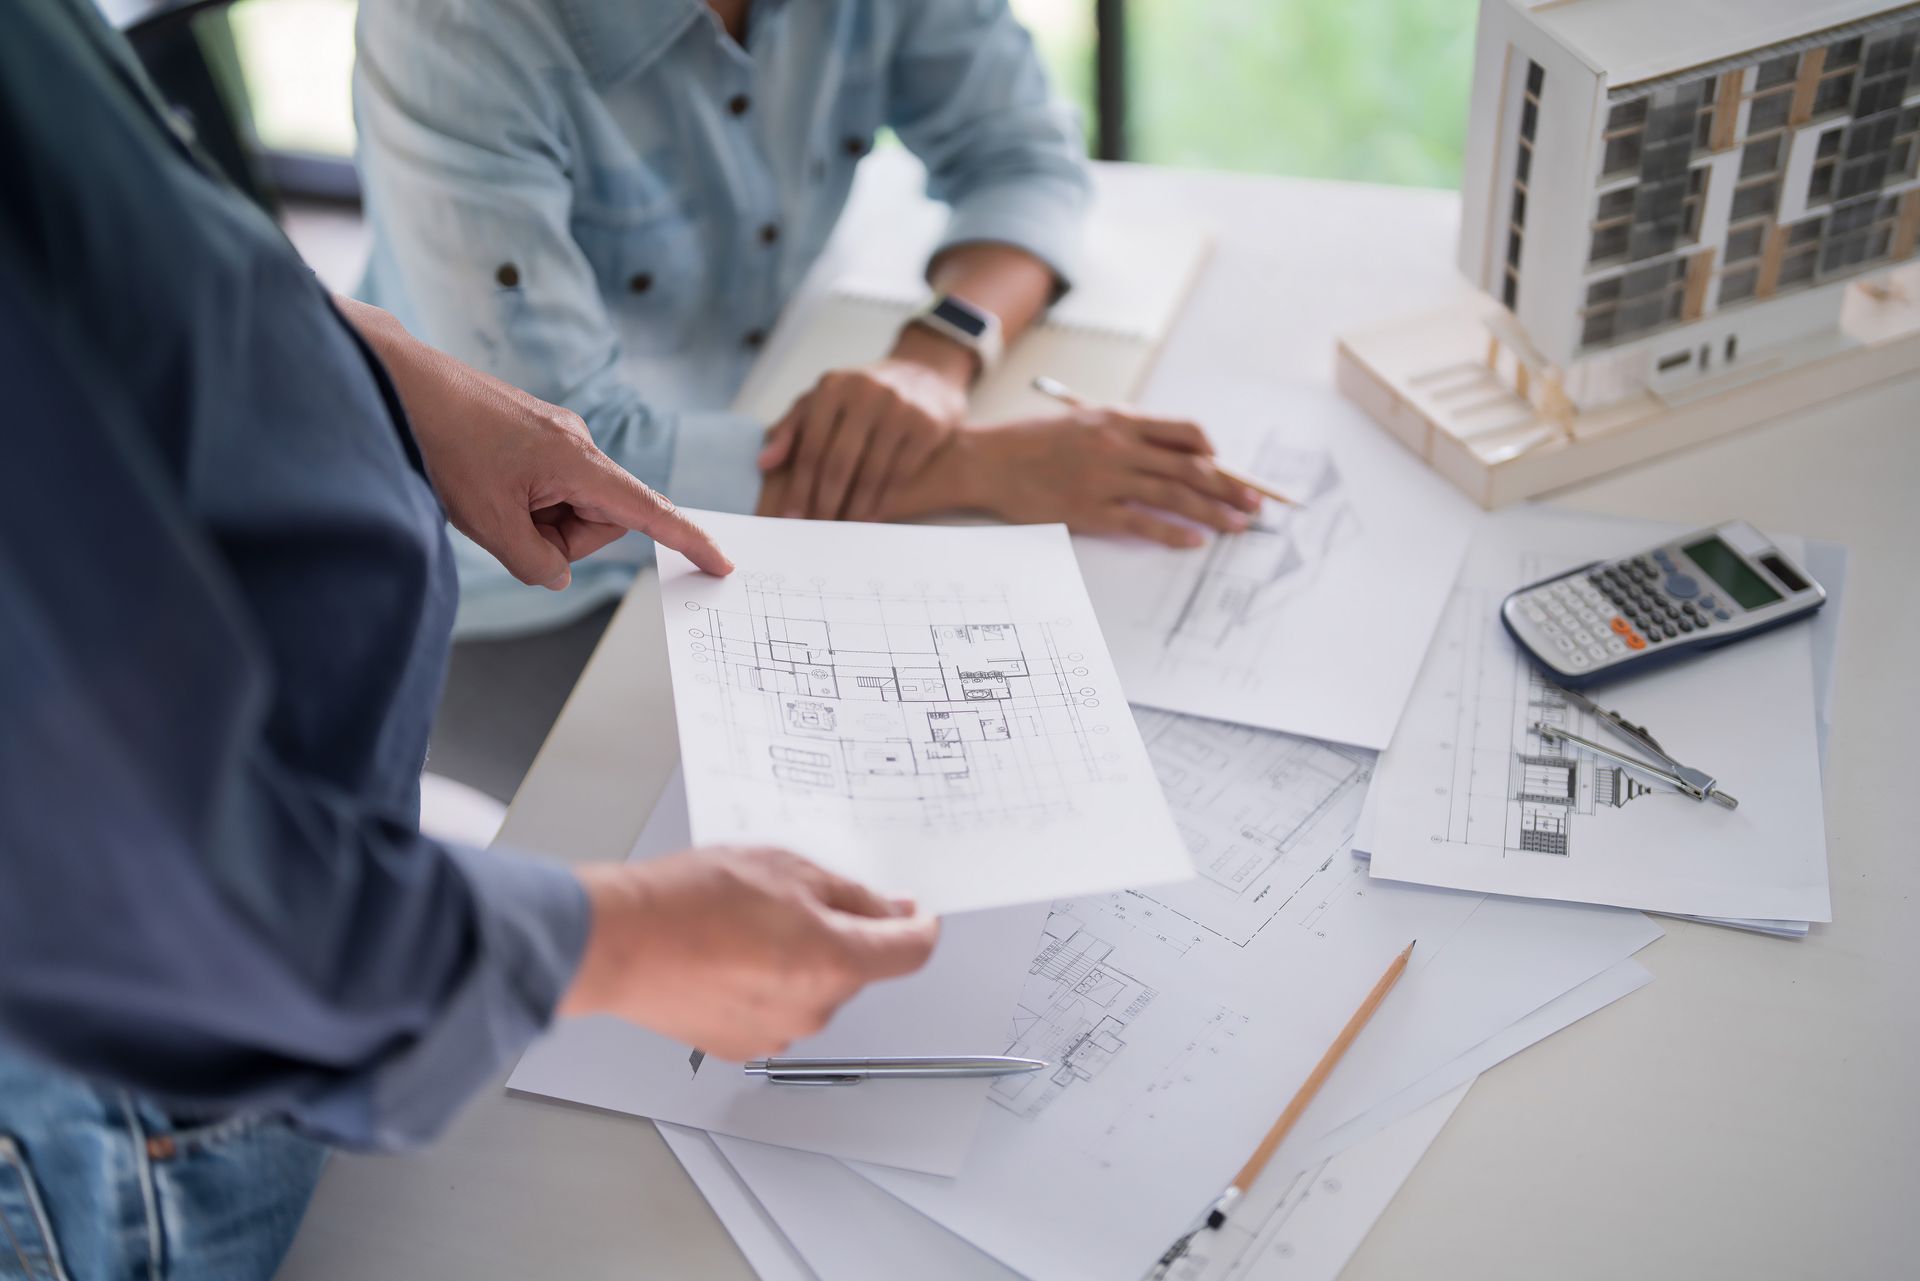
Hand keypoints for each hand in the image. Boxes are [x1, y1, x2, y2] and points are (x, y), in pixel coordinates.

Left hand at [335, 296, 731, 587]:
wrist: (399, 384)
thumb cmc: (443, 442)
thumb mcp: (488, 523)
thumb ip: (535, 562)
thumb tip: (556, 573)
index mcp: (579, 461)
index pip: (650, 510)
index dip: (688, 540)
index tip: (721, 563)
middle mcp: (578, 443)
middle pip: (601, 518)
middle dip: (561, 538)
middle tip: (506, 524)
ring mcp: (557, 436)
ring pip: (570, 506)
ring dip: (536, 519)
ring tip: (488, 499)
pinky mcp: (536, 435)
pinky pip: (548, 486)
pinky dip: (524, 501)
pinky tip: (485, 485)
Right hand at [559, 847, 939, 1058]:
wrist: (619, 942)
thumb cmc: (689, 901)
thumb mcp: (786, 867)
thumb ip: (849, 893)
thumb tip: (888, 909)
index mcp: (836, 961)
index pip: (911, 952)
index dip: (919, 925)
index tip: (916, 914)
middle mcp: (814, 1008)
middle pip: (855, 967)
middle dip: (837, 932)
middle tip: (790, 897)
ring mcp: (777, 1031)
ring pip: (813, 987)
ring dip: (797, 958)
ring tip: (744, 924)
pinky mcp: (741, 1044)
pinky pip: (774, 1007)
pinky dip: (763, 982)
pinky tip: (726, 954)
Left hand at [756, 326, 971, 521]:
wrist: (924, 375)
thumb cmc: (862, 395)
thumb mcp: (823, 399)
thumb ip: (791, 428)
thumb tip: (764, 463)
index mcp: (832, 386)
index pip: (810, 445)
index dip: (799, 485)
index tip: (790, 515)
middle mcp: (865, 392)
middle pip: (838, 462)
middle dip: (824, 501)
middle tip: (817, 528)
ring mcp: (899, 408)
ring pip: (870, 472)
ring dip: (854, 507)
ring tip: (843, 526)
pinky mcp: (926, 426)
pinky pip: (899, 474)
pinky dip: (882, 501)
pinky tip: (870, 516)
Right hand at [864, 408, 1262, 547]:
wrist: (986, 461)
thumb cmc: (1032, 443)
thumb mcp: (1082, 423)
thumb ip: (1123, 435)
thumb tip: (1169, 456)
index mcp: (1118, 419)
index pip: (1184, 430)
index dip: (1215, 451)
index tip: (1231, 469)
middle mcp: (1117, 446)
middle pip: (1190, 466)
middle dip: (1230, 486)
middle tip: (1256, 504)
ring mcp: (1104, 480)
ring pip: (1174, 496)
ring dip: (1213, 512)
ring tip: (1238, 526)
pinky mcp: (1089, 512)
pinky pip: (1142, 524)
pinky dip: (1174, 533)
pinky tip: (1195, 542)